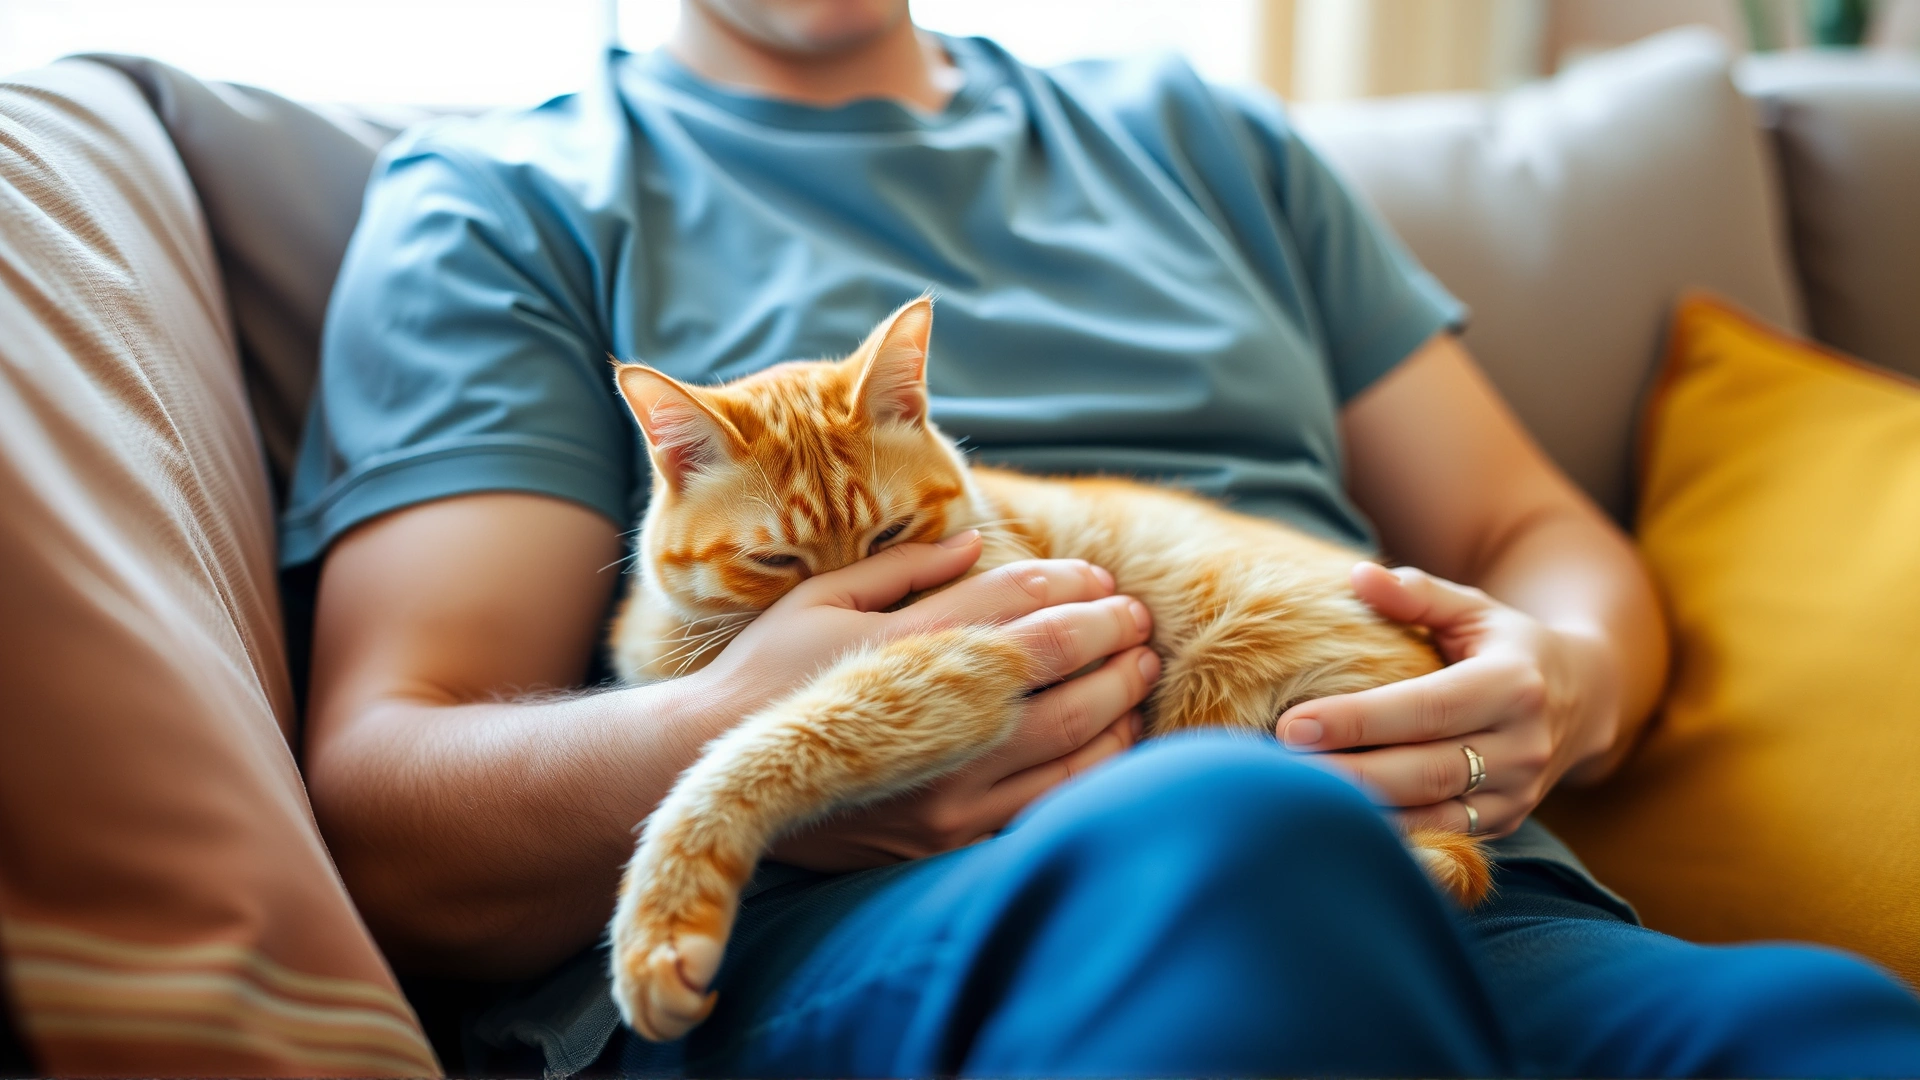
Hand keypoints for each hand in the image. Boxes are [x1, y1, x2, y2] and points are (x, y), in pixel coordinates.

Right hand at [685, 530, 1159, 870]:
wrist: (708, 777)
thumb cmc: (764, 676)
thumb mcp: (821, 600)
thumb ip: (904, 568)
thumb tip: (976, 540)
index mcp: (904, 646)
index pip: (1017, 603)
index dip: (1073, 587)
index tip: (1101, 582)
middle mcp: (931, 714)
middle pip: (1059, 665)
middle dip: (1114, 637)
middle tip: (1139, 622)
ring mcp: (945, 783)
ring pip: (1069, 740)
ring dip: (1118, 701)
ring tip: (1138, 675)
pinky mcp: (946, 835)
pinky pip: (1046, 802)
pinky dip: (1092, 768)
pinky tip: (1110, 741)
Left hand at [1274, 562, 1621, 837]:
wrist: (1584, 698)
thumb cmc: (1505, 643)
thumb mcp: (1472, 608)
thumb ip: (1417, 594)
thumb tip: (1359, 576)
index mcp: (1513, 684)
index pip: (1425, 708)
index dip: (1358, 720)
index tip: (1292, 724)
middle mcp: (1523, 745)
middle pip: (1424, 770)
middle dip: (1348, 774)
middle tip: (1277, 769)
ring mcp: (1518, 792)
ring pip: (1433, 814)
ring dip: (1364, 812)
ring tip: (1297, 800)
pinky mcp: (1505, 823)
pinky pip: (1443, 837)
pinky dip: (1392, 838)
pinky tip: (1338, 828)